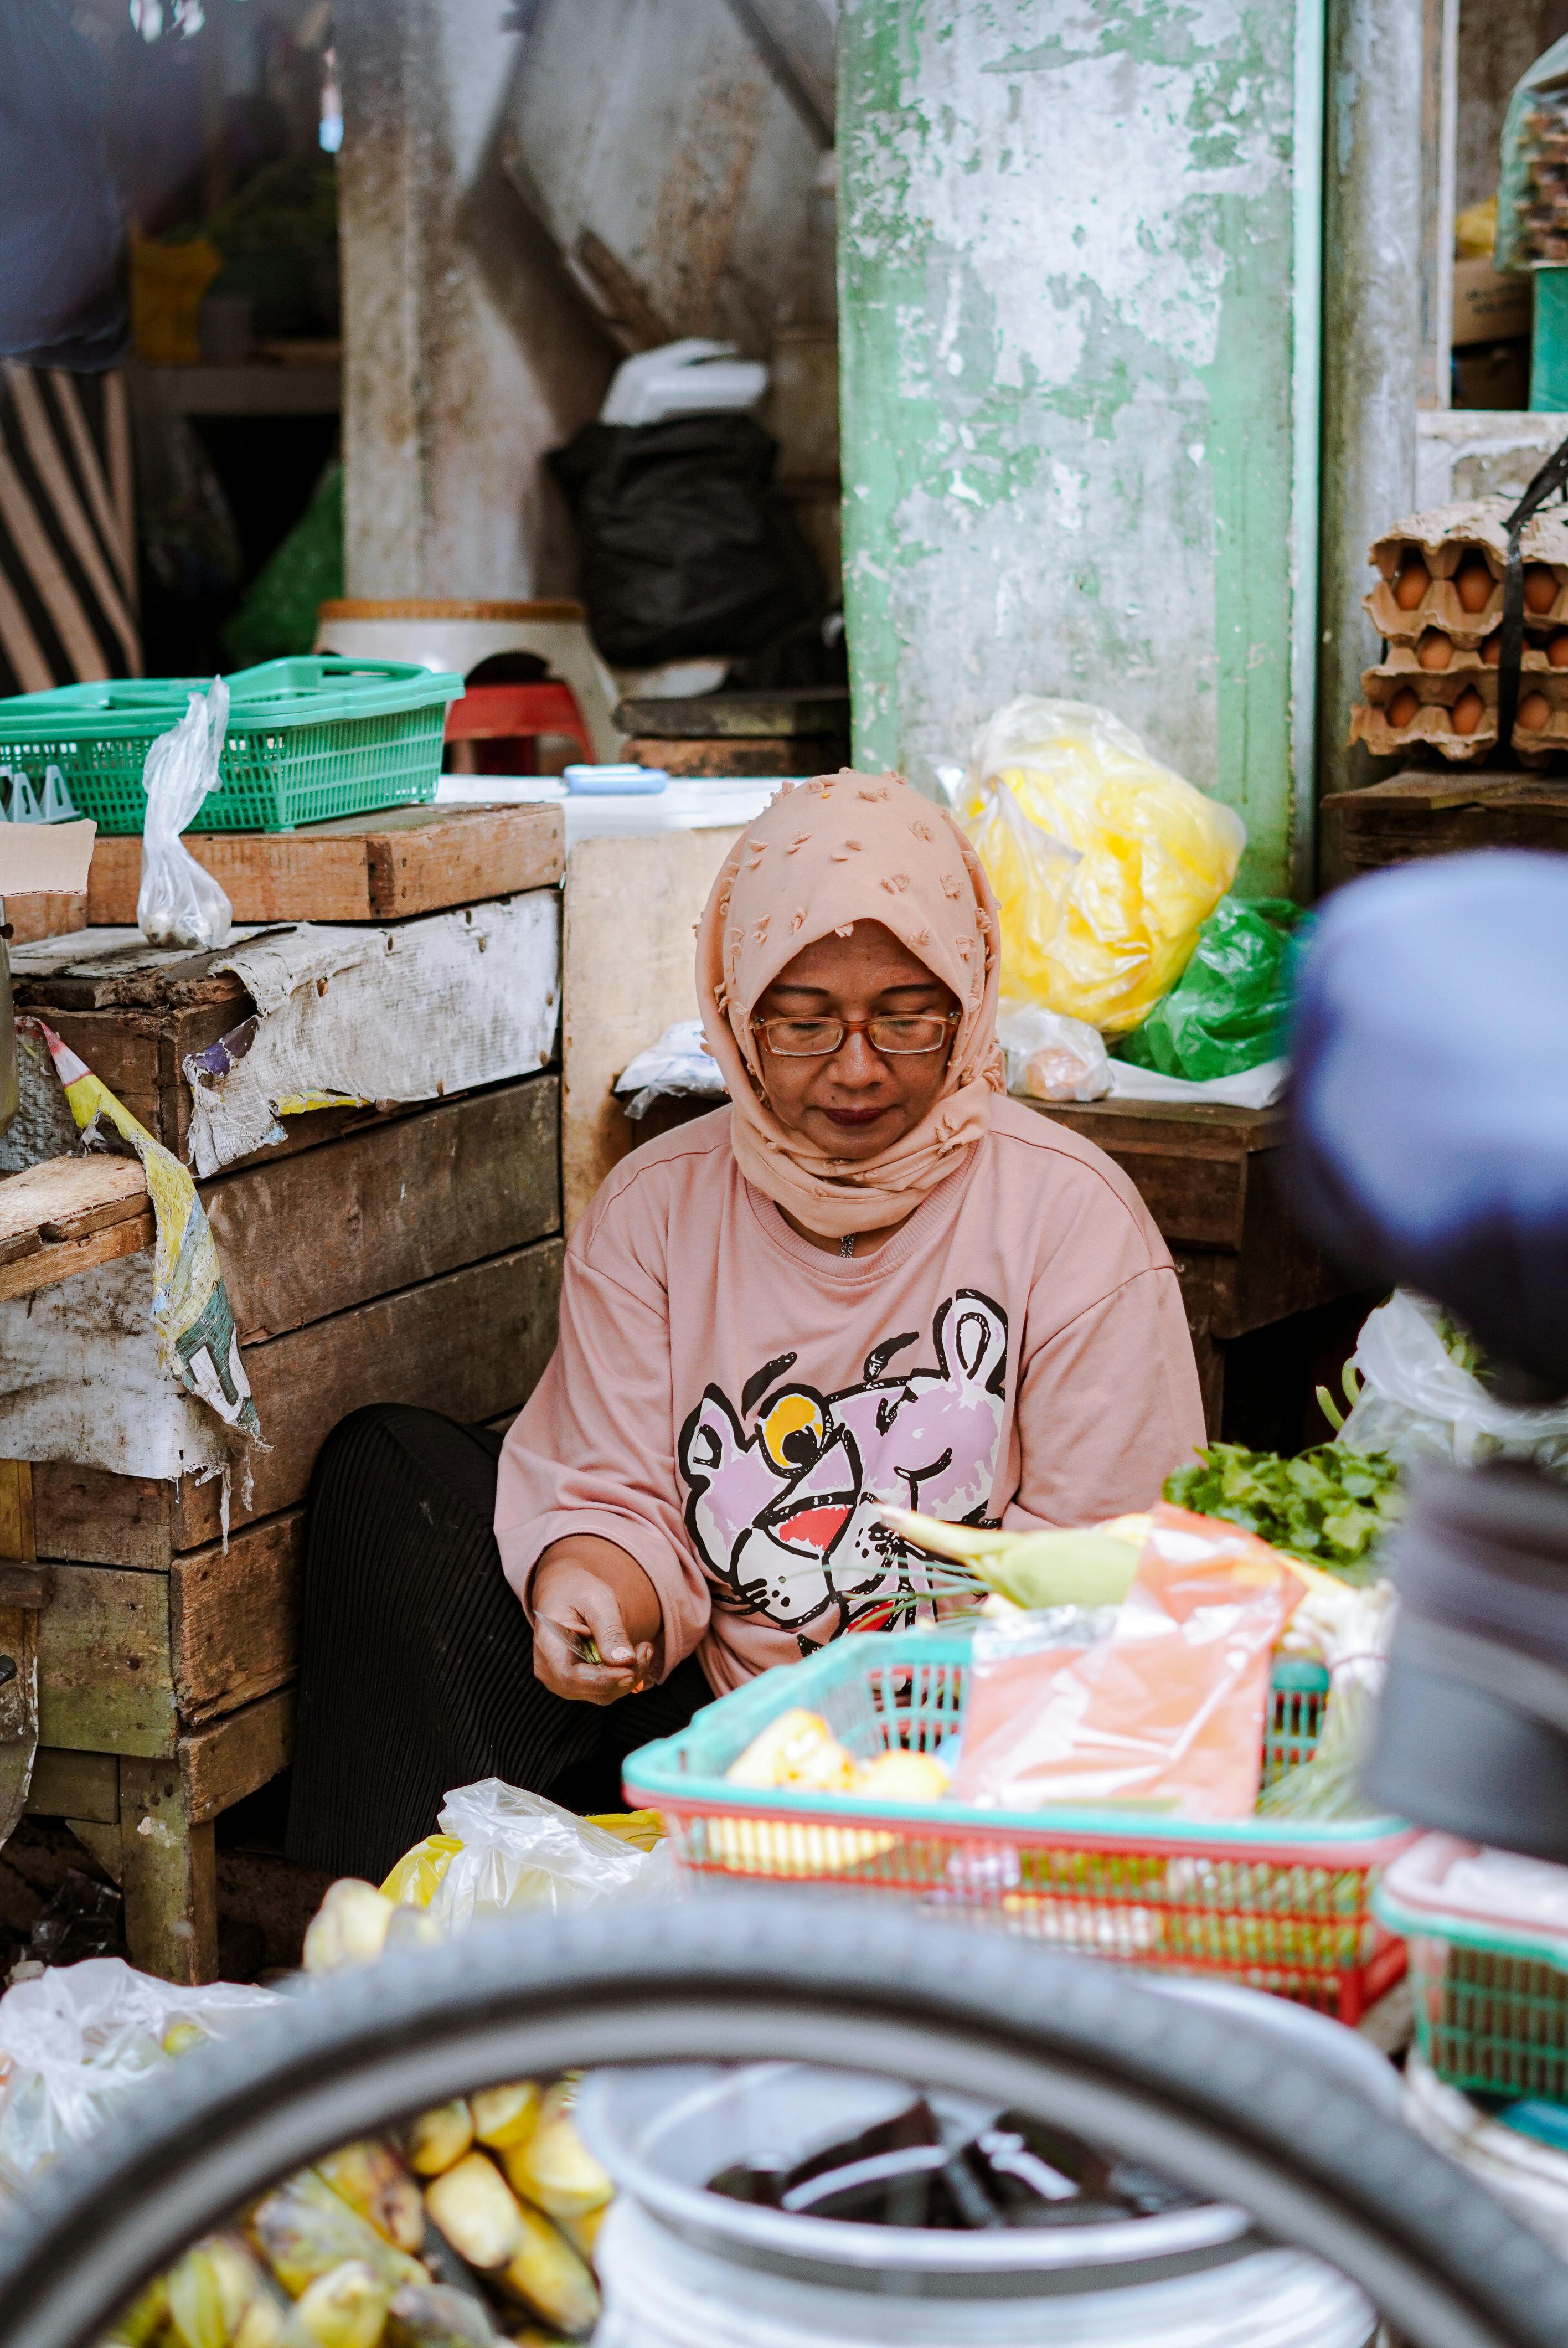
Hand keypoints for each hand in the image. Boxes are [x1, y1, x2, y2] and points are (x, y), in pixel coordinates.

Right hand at [531, 1536, 662, 1705]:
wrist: (564, 1594)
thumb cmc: (578, 1592)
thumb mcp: (597, 1601)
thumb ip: (610, 1631)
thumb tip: (624, 1661)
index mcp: (548, 1645)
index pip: (572, 1676)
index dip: (603, 1679)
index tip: (631, 1671)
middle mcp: (550, 1671)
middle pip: (593, 1689)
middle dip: (626, 1675)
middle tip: (647, 1649)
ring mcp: (562, 1681)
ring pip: (603, 1693)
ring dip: (629, 1676)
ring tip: (644, 1649)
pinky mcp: (577, 1684)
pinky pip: (605, 1689)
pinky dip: (623, 1676)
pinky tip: (635, 1655)